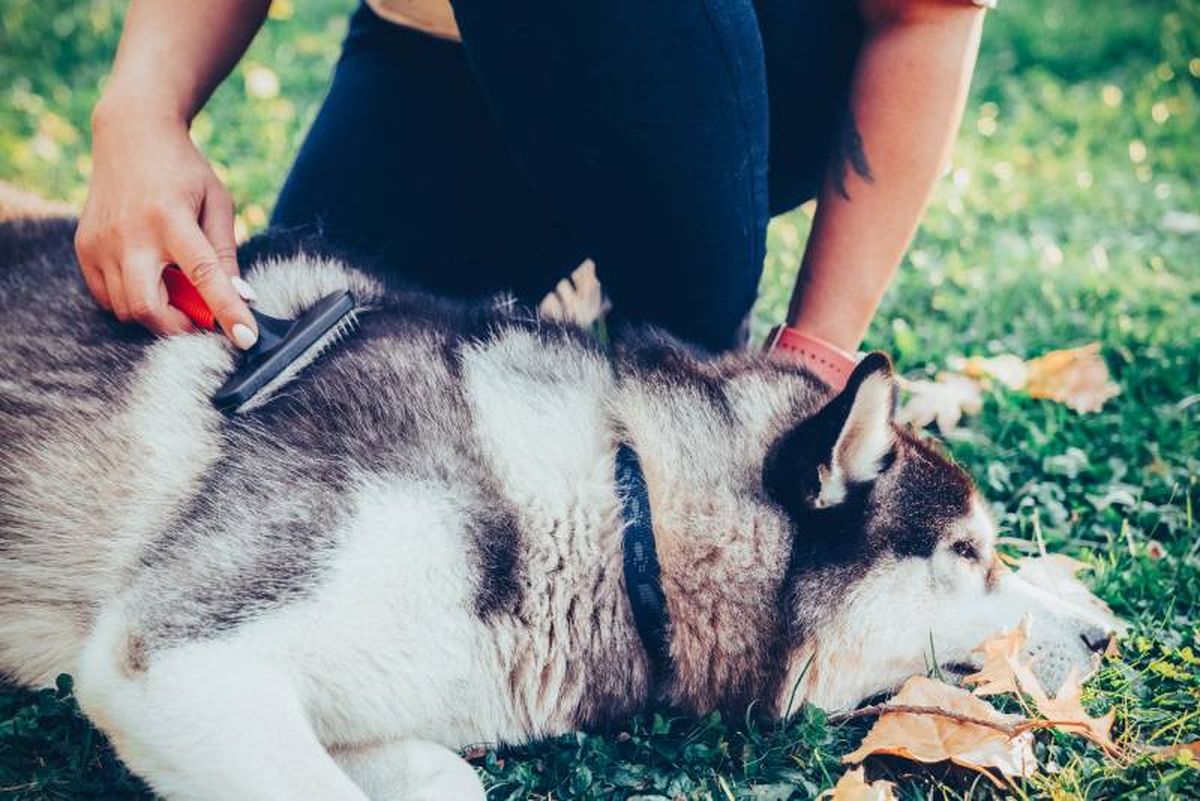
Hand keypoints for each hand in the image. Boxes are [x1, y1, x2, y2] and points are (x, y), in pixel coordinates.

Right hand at [75, 98, 256, 346]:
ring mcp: (101, 243)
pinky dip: (131, 303)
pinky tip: (150, 281)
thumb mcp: (217, 203)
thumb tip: (240, 298)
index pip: (203, 276)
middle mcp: (130, 234)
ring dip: (157, 315)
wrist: (130, 135)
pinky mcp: (85, 248)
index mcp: (171, 219)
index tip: (245, 338)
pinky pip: (106, 298)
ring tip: (176, 291)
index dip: (226, 311)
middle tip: (199, 320)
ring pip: (125, 309)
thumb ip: (226, 253)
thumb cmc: (183, 170)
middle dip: (177, 328)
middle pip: (147, 307)